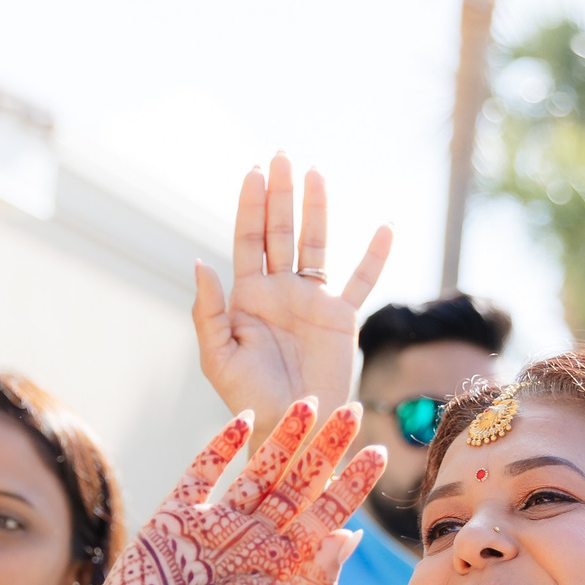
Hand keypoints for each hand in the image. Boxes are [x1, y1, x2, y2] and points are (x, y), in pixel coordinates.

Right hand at [80, 400, 384, 584]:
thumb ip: (313, 579)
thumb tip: (352, 536)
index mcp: (282, 565)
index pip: (327, 515)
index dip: (352, 483)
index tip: (379, 451)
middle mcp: (254, 539)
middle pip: (298, 485)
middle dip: (325, 448)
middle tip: (352, 409)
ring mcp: (215, 524)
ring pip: (257, 472)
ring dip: (281, 439)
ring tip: (308, 404)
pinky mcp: (176, 516)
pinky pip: (201, 473)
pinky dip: (219, 447)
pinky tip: (242, 418)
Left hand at [191, 154, 391, 434]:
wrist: (291, 429)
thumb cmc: (248, 398)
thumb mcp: (217, 356)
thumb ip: (207, 311)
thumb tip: (200, 262)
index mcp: (247, 296)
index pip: (248, 239)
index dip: (251, 205)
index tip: (254, 171)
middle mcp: (280, 291)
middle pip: (280, 232)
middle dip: (281, 194)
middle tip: (282, 156)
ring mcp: (312, 302)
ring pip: (316, 245)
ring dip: (317, 210)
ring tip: (316, 174)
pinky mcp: (341, 319)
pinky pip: (362, 282)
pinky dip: (374, 256)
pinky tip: (384, 228)